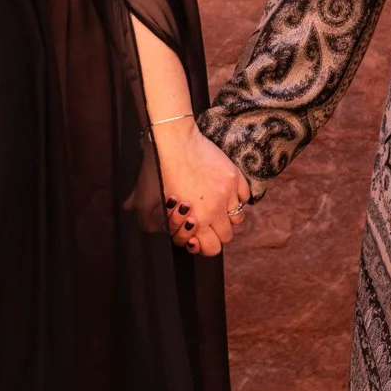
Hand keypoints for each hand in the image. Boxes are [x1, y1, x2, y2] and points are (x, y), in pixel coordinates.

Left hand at [155, 120, 251, 256]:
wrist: (174, 140)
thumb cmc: (158, 169)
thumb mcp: (145, 200)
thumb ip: (148, 221)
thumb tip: (154, 231)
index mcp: (196, 220)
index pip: (211, 249)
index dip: (203, 246)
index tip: (195, 236)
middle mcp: (216, 210)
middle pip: (227, 236)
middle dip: (215, 233)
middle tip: (205, 222)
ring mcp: (228, 192)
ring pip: (238, 218)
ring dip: (227, 217)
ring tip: (216, 207)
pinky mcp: (235, 176)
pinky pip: (245, 196)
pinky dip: (237, 198)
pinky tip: (224, 193)